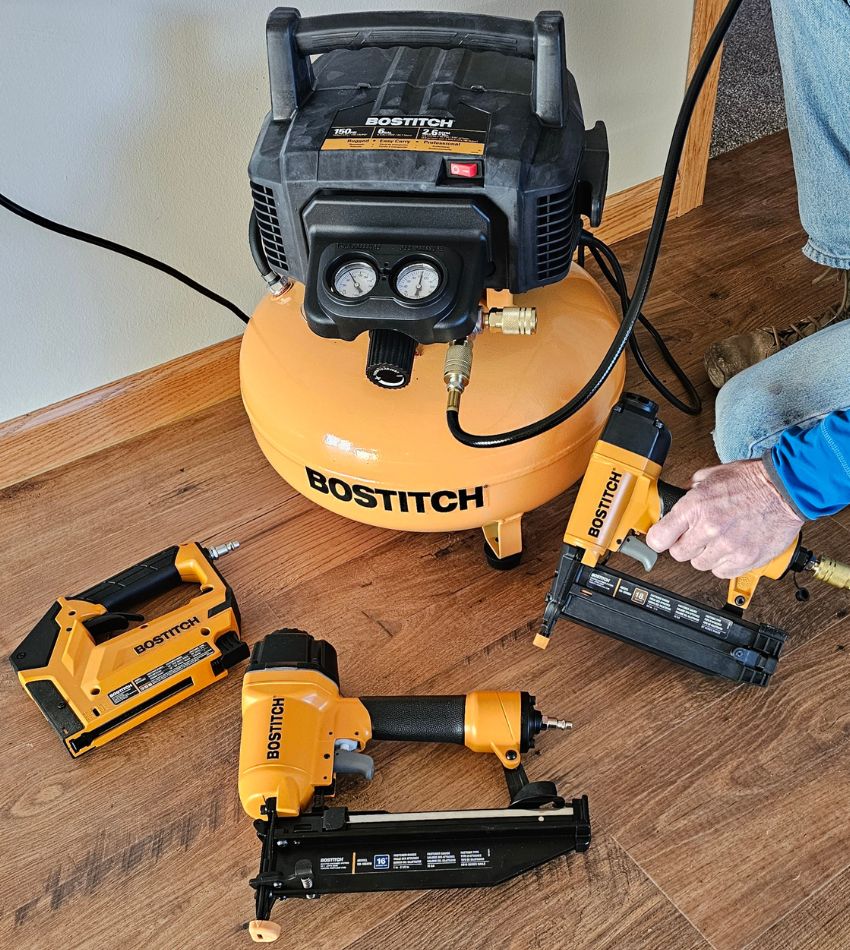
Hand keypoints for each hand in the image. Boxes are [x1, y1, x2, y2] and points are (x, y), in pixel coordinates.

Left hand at [645, 459, 803, 577]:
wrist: (785, 490)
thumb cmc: (752, 480)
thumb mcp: (711, 476)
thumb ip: (690, 490)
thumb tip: (675, 501)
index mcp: (695, 507)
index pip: (659, 537)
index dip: (659, 539)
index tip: (662, 538)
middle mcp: (709, 529)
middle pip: (678, 554)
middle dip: (684, 544)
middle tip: (696, 535)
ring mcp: (728, 547)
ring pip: (700, 564)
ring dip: (706, 554)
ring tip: (718, 539)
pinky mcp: (745, 559)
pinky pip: (721, 572)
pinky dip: (724, 563)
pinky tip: (730, 548)